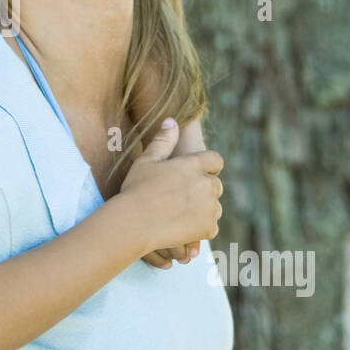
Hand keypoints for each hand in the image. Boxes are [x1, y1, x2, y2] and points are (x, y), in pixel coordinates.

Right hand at [141, 116, 206, 269]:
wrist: (134, 224)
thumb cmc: (136, 190)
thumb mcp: (146, 161)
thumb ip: (163, 141)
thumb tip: (172, 121)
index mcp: (194, 164)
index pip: (215, 160)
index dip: (206, 165)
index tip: (194, 173)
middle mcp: (206, 184)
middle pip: (215, 184)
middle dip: (203, 188)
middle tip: (181, 196)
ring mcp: (210, 207)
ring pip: (214, 206)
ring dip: (203, 208)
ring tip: (179, 212)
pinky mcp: (208, 228)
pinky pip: (211, 226)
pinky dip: (200, 227)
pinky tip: (182, 226)